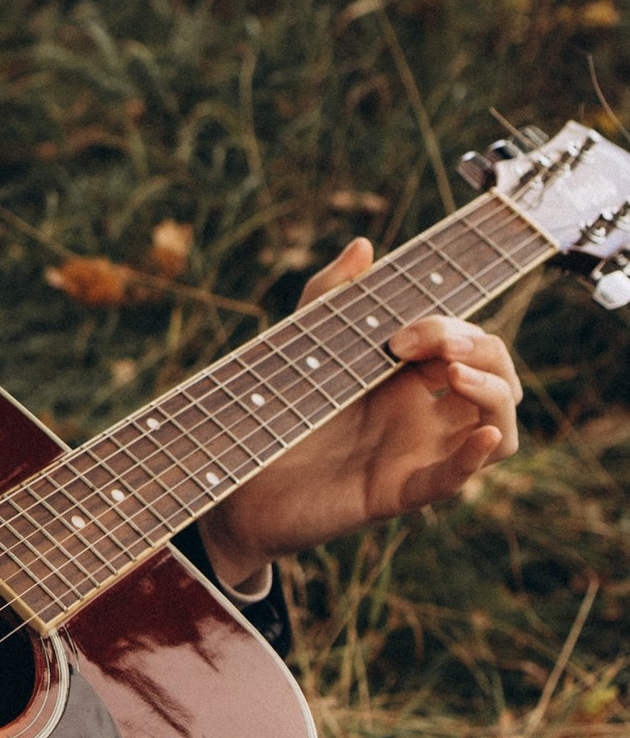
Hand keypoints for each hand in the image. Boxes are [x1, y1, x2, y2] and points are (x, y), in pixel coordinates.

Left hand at [203, 235, 523, 590]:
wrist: (237, 474)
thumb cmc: (276, 409)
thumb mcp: (303, 342)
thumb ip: (330, 293)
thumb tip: (363, 245)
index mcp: (411, 379)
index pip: (470, 344)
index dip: (453, 328)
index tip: (400, 331)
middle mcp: (426, 417)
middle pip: (499, 380)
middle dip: (481, 348)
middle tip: (431, 346)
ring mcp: (418, 455)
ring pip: (499, 431)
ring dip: (494, 396)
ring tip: (458, 374)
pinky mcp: (397, 492)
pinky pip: (454, 479)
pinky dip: (476, 457)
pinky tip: (482, 433)